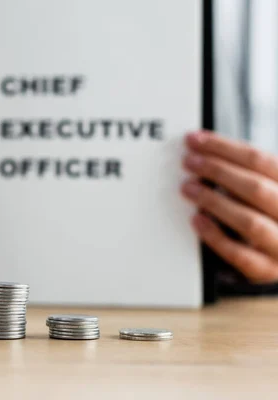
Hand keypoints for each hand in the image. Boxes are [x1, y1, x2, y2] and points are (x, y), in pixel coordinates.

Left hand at [182, 131, 277, 283]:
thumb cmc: (272, 219)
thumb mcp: (268, 191)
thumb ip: (248, 176)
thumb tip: (206, 154)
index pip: (263, 161)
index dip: (226, 148)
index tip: (196, 140)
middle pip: (256, 187)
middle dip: (217, 171)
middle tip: (188, 162)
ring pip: (249, 222)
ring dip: (214, 201)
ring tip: (188, 188)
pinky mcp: (267, 272)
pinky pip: (240, 255)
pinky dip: (216, 236)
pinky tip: (197, 220)